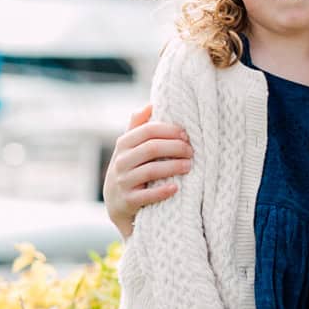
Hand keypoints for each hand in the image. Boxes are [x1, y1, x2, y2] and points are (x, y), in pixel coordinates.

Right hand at [104, 104, 192, 237]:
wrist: (116, 204)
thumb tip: (150, 103)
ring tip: (190, 166)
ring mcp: (122, 181)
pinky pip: (147, 195)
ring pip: (151, 170)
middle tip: (192, 151)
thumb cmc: (130, 168)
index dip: (170, 131)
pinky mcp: (127, 201)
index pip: (148, 130)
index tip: (186, 135)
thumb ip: (138, 126)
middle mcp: (121, 161)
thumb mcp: (129, 147)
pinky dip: (162, 191)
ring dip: (173, 167)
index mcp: (124, 144)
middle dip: (175, 148)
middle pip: (152, 148)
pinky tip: (176, 188)